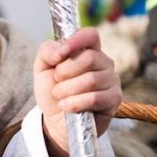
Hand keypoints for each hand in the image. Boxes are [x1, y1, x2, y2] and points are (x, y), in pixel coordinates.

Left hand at [33, 27, 120, 156]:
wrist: (56, 120)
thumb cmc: (52, 90)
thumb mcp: (42, 68)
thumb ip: (47, 51)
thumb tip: (61, 50)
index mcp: (87, 49)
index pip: (90, 35)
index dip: (76, 41)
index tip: (61, 54)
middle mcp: (104, 62)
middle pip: (89, 58)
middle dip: (65, 72)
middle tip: (57, 82)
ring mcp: (111, 80)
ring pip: (91, 79)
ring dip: (67, 90)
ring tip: (60, 96)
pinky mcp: (114, 99)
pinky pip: (95, 98)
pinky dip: (75, 103)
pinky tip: (66, 106)